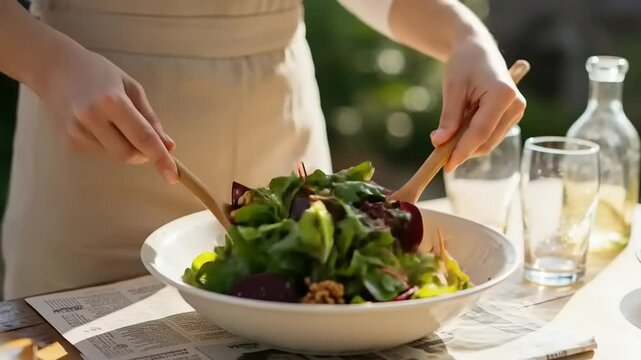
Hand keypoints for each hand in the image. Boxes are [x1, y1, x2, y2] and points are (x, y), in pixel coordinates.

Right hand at [34, 44, 177, 182]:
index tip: (173, 176)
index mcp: (112, 101)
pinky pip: (101, 152)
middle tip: (147, 141)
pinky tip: (100, 124)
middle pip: (128, 154)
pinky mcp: (69, 142)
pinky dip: (110, 144)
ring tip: (115, 121)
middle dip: (144, 154)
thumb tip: (168, 146)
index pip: (142, 137)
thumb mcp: (131, 88)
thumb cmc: (99, 73)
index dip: (160, 158)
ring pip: (114, 155)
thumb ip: (150, 119)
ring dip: (125, 146)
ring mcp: (77, 132)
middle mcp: (92, 118)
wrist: (54, 69)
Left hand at [431, 37, 525, 171]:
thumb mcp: (452, 89)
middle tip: (438, 151)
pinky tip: (460, 127)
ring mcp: (517, 111)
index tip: (446, 165)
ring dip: (467, 145)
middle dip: (463, 150)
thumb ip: (449, 118)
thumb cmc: (464, 64)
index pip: (480, 132)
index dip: (462, 151)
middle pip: (487, 141)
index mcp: (503, 95)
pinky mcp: (512, 116)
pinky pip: (490, 136)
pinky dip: (473, 138)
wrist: (477, 50)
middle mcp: (516, 105)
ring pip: (489, 142)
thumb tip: (439, 143)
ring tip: (448, 131)